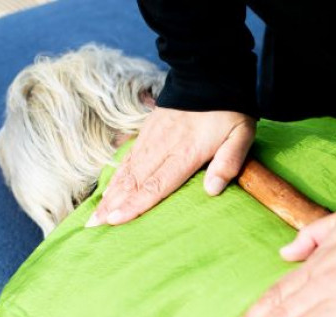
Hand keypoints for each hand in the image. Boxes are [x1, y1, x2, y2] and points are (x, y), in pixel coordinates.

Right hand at [86, 107, 255, 226]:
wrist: (211, 73)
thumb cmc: (230, 109)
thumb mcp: (241, 135)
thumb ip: (229, 163)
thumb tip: (212, 190)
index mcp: (187, 151)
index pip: (157, 184)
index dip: (136, 204)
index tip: (116, 220)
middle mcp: (164, 145)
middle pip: (135, 180)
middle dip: (114, 204)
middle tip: (94, 224)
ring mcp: (154, 136)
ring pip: (128, 169)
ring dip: (110, 192)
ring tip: (95, 212)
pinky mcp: (149, 129)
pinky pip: (129, 156)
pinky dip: (116, 174)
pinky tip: (109, 189)